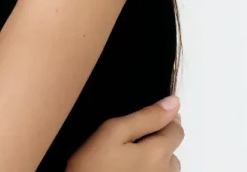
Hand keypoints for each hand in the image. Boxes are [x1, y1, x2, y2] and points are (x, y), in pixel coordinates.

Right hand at [66, 96, 183, 171]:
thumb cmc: (93, 167)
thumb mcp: (112, 132)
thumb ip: (145, 117)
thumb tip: (173, 102)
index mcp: (159, 152)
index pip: (175, 129)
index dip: (163, 118)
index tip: (143, 118)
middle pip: (171, 149)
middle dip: (156, 140)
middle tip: (127, 141)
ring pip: (164, 167)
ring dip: (152, 160)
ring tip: (125, 159)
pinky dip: (146, 171)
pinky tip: (125, 171)